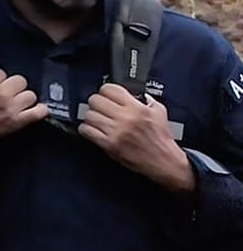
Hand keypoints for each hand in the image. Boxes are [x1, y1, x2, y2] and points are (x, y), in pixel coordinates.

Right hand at [0, 41, 48, 140]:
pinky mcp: (16, 122)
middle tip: (6, 93)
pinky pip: (37, 113)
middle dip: (13, 86)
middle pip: (20, 81)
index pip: (1, 72)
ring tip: (16, 102)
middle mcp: (1, 93)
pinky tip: (36, 110)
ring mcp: (10, 108)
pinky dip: (39, 111)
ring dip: (24, 98)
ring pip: (30, 95)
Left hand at [80, 83, 194, 192]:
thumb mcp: (159, 112)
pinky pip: (87, 131)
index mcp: (137, 108)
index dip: (106, 91)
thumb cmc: (161, 139)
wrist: (164, 161)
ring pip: (89, 115)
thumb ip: (145, 100)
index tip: (107, 95)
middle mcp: (125, 118)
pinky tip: (93, 130)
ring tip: (97, 120)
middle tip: (100, 107)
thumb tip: (132, 93)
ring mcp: (116, 132)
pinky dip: (86, 129)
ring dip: (91, 117)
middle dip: (96, 103)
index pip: (110, 89)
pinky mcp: (109, 145)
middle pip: (95, 100)